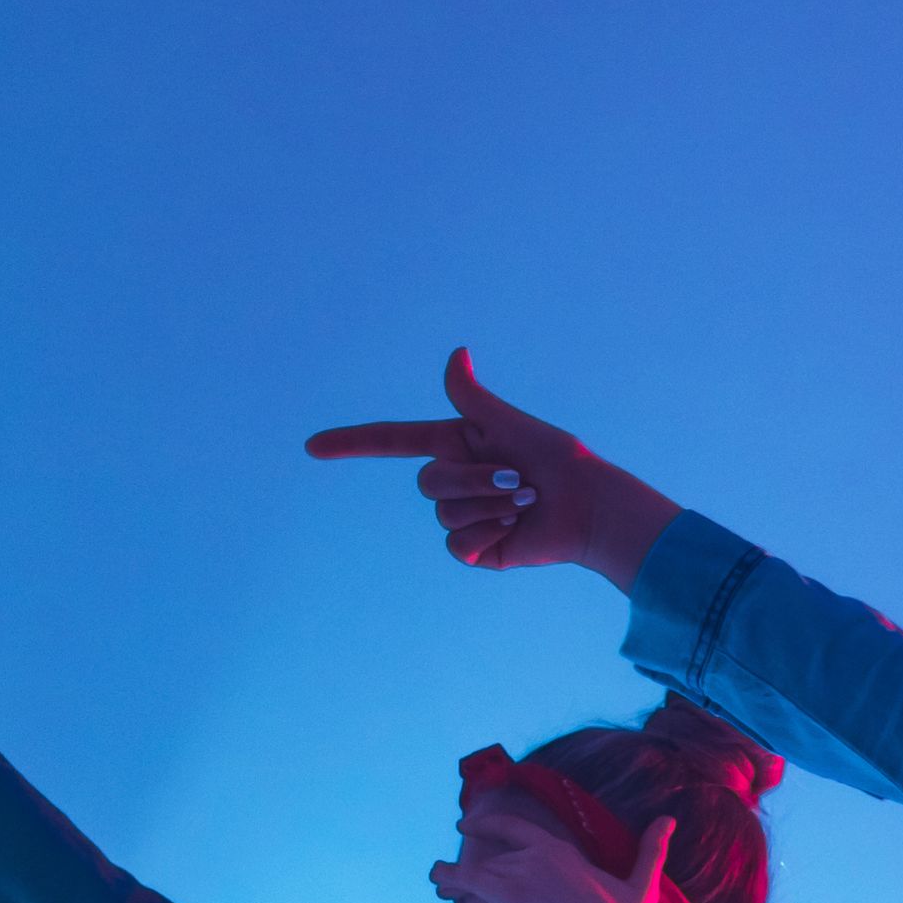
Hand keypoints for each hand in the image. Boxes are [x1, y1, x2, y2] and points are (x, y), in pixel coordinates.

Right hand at [305, 348, 672, 579]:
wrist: (591, 509)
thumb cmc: (560, 460)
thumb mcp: (512, 423)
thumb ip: (473, 398)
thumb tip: (456, 353)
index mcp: (456, 444)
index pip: (392, 442)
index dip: (351, 444)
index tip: (312, 447)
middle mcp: (455, 479)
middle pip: (429, 483)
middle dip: (475, 480)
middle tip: (520, 478)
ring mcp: (463, 516)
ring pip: (445, 514)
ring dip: (489, 505)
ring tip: (526, 501)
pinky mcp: (476, 548)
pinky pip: (458, 545)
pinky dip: (489, 533)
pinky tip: (517, 529)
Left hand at [439, 795, 727, 902]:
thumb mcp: (641, 882)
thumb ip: (651, 850)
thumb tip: (669, 820)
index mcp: (563, 851)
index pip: (518, 829)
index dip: (492, 824)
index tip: (472, 824)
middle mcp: (538, 854)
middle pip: (496, 851)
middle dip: (475, 854)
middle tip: (453, 866)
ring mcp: (521, 871)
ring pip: (476, 867)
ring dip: (454, 875)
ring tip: (439, 882)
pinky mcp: (507, 893)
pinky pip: (467, 879)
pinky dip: (449, 878)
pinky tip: (438, 883)